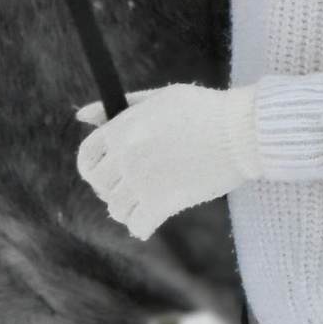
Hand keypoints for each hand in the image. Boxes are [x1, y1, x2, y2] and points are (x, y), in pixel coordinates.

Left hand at [74, 84, 259, 238]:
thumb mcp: (158, 98)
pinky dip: (142, 226)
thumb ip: (119, 108)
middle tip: (133, 187)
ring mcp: (143, 181)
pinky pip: (137, 225)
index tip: (104, 173)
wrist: (241, 130)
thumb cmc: (202, 110)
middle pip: (101, 186)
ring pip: (117, 208)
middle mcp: (126, 156)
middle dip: (114, 187)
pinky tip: (151, 220)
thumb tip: (81, 115)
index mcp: (121, 129)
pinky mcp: (163, 203)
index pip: (86, 157)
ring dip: (128, 207)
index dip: (92, 168)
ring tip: (146, 201)